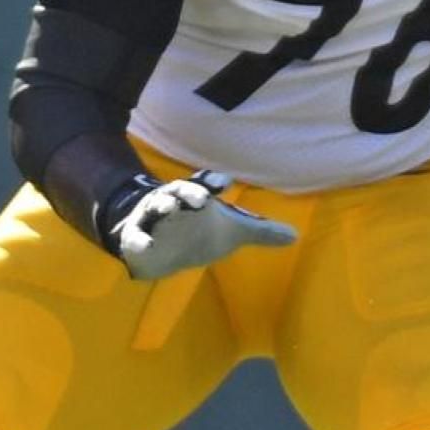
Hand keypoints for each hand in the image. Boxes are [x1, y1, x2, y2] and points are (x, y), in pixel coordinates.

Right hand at [106, 171, 295, 279]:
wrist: (157, 244)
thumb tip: (295, 236)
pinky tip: (144, 246)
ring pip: (155, 206)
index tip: (224, 183)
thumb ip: (261, 232)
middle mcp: (174, 202)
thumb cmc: (198, 231)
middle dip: (189, 192)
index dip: (213, 182)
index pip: (205, 185)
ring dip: (161, 205)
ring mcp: (152, 218)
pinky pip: (134, 236)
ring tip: (168, 208)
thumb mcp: (231, 231)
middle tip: (201, 199)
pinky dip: (138, 240)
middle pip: (180, 191)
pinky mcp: (135, 236)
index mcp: (197, 198)